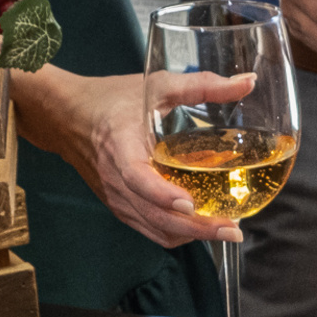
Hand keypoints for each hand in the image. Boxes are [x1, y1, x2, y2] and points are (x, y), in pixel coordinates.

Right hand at [10, 65, 249, 246]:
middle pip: (156, 216)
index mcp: (120, 147)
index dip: (163, 195)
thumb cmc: (112, 99)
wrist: (66, 116)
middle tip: (233, 228)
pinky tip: (201, 225)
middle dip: (196, 228)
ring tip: (226, 228)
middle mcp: (116, 180)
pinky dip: (177, 232)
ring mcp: (117, 198)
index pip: (138, 180)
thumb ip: (202, 85)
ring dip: (191, 235)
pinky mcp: (119, 207)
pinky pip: (150, 229)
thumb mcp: (156, 84)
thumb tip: (249, 82)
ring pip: (156, 229)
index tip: (191, 203)